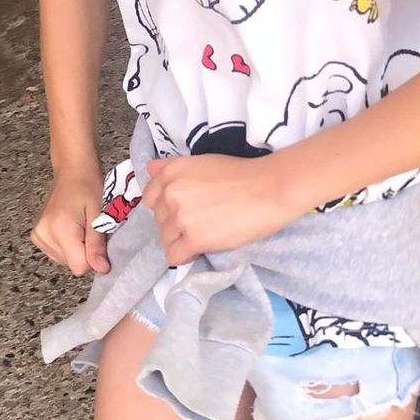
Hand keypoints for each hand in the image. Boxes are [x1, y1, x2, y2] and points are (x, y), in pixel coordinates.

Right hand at [31, 170, 110, 276]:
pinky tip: (70, 228)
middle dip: (85, 252)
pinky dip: (67, 245)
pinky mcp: (36, 236)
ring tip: (80, 226)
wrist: (72, 169)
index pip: (79, 267)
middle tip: (89, 228)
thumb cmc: (89, 186)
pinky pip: (57, 254)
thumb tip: (102, 270)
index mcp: (60, 229)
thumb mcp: (98, 214)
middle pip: (72, 264)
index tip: (97, 239)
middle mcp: (44, 235)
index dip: (93, 258)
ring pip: (65, 261)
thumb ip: (97, 244)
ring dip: (76, 249)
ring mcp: (38, 236)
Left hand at [145, 153, 298, 266]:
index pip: (149, 199)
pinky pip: (174, 257)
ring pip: (165, 240)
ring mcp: (181, 217)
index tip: (185, 209)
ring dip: (181, 241)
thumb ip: (171, 167)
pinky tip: (201, 249)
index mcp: (171, 172)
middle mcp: (170, 193)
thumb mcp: (201, 162)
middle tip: (201, 221)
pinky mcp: (195, 239)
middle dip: (175, 224)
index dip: (166, 207)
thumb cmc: (241, 174)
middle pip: (158, 221)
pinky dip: (185, 256)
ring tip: (204, 234)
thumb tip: (149, 168)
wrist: (269, 189)